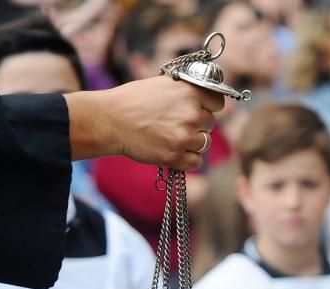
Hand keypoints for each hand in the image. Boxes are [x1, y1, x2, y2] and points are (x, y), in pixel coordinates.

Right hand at [66, 76, 224, 169]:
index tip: (199, 109)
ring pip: (204, 143)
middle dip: (197, 125)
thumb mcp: (163, 85)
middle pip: (210, 124)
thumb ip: (186, 91)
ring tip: (172, 137)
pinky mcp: (175, 156)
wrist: (111, 120)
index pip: (218, 103)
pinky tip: (173, 150)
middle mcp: (191, 114)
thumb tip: (203, 96)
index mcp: (190, 92)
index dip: (209, 107)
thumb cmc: (132, 100)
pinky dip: (186, 159)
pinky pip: (195, 162)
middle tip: (177, 124)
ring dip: (192, 143)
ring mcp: (184, 137)